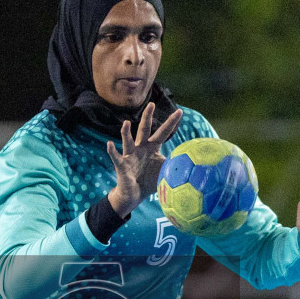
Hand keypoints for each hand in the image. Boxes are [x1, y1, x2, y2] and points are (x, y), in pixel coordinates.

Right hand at [106, 102, 182, 216]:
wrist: (134, 195)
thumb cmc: (149, 181)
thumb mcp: (164, 172)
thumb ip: (175, 166)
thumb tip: (190, 163)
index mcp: (152, 148)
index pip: (163, 133)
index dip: (171, 122)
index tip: (179, 111)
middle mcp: (141, 148)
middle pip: (144, 130)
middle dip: (147, 117)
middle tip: (151, 104)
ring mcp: (130, 156)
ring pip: (128, 141)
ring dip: (126, 132)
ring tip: (126, 123)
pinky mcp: (122, 165)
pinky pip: (116, 157)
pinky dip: (112, 151)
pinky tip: (109, 144)